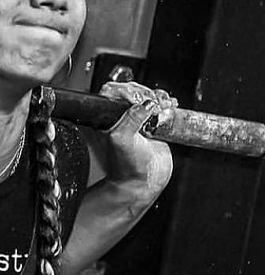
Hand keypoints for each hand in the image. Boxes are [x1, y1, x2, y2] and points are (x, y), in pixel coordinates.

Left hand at [98, 80, 175, 198]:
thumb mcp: (122, 140)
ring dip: (158, 97)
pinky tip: (170, 106)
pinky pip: (159, 106)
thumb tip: (146, 103)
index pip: (111, 91)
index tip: (138, 100)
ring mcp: (136, 120)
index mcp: (104, 119)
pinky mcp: (152, 125)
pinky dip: (166, 103)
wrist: (143, 184)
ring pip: (146, 96)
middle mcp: (118, 117)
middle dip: (145, 93)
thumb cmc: (126, 167)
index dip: (127, 91)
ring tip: (163, 107)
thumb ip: (131, 118)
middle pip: (132, 90)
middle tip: (153, 106)